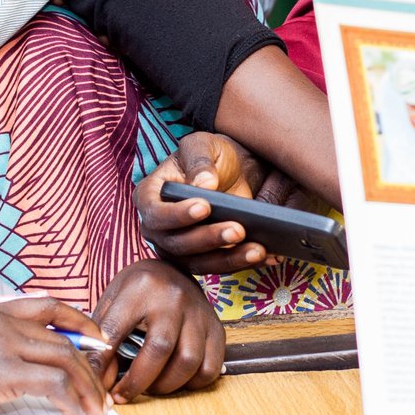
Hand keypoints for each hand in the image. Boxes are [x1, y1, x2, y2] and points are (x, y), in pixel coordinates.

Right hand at [0, 297, 111, 414]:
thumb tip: (21, 359)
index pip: (46, 306)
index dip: (80, 321)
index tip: (98, 339)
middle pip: (62, 339)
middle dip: (89, 368)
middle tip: (101, 392)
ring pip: (64, 360)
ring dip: (86, 389)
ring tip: (94, 410)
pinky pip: (52, 384)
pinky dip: (69, 403)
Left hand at [93, 260, 224, 400]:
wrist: (173, 271)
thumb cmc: (137, 292)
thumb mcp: (113, 300)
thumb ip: (101, 335)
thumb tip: (97, 377)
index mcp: (140, 287)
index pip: (116, 329)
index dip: (102, 361)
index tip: (96, 384)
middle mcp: (173, 298)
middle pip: (160, 349)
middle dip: (138, 381)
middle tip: (123, 394)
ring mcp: (199, 313)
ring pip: (188, 361)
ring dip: (166, 385)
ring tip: (151, 386)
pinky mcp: (216, 328)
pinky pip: (210, 367)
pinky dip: (192, 383)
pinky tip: (176, 380)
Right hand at [135, 131, 277, 273]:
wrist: (231, 171)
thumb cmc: (209, 156)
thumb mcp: (202, 146)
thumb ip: (200, 161)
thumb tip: (204, 184)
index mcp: (150, 196)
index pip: (156, 213)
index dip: (177, 214)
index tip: (204, 207)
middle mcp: (158, 228)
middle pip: (178, 244)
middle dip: (209, 238)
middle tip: (238, 229)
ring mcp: (178, 248)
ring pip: (199, 263)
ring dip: (228, 259)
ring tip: (256, 249)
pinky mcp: (200, 260)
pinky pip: (219, 268)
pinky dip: (242, 263)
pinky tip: (265, 255)